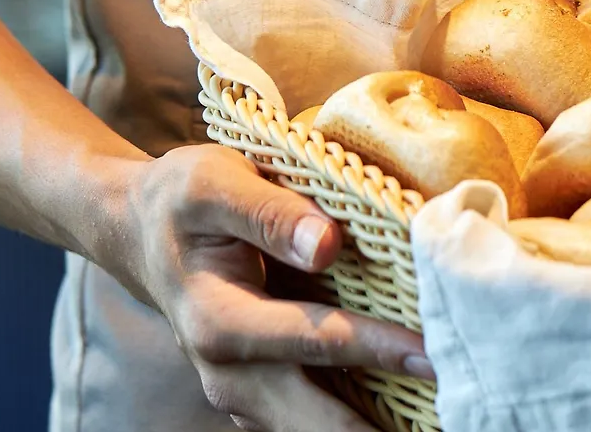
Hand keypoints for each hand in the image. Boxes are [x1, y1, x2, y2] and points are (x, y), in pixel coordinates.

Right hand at [107, 145, 432, 431]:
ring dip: (371, 428)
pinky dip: (358, 421)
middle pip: (315, 419)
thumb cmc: (184, 200)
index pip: (312, 339)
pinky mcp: (262, 396)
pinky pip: (315, 421)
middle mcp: (229, 373)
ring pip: (316, 431)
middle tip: (451, 418)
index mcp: (218, 321)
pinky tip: (412, 414)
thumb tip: (326, 244)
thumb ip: (269, 212)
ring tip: (442, 420)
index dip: (377, 347)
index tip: (433, 353)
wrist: (140, 230)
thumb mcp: (214, 183)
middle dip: (378, 426)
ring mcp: (244, 394)